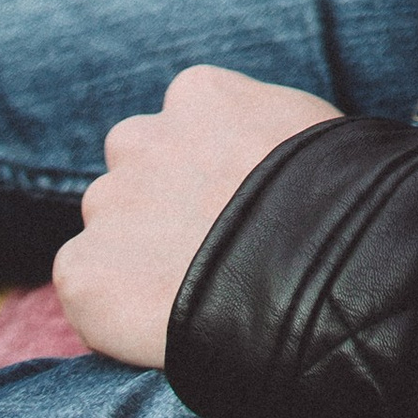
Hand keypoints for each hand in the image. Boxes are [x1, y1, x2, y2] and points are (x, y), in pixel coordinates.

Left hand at [54, 65, 340, 367]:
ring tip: (188, 292)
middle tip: (203, 248)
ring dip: (134, 252)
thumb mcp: (306, 131)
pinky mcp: (82, 273)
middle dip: (158, 202)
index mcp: (196, 94)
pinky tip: (161, 323)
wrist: (311, 271)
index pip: (181, 126)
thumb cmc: (335, 198)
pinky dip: (112, 306)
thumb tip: (261, 151)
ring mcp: (107, 205)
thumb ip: (260, 128)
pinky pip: (85, 286)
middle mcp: (139, 139)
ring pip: (106, 227)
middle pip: (133, 168)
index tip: (232, 204)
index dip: (206, 171)